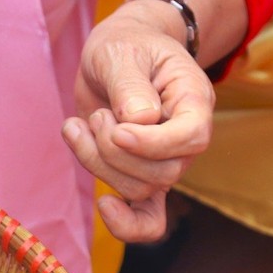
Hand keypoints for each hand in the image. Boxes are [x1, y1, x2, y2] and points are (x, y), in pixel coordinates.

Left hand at [65, 0, 214, 242]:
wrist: (118, 54)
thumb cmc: (126, 47)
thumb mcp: (121, 52)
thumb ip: (129, 85)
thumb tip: (139, 123)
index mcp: (193, 100)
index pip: (192, 137)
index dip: (152, 143)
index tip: (117, 129)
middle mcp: (185, 139)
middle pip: (162, 172)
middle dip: (114, 151)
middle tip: (97, 115)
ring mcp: (165, 162)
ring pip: (139, 190)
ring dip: (97, 163)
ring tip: (79, 127)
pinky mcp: (140, 178)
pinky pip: (148, 220)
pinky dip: (127, 225)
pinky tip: (104, 206)